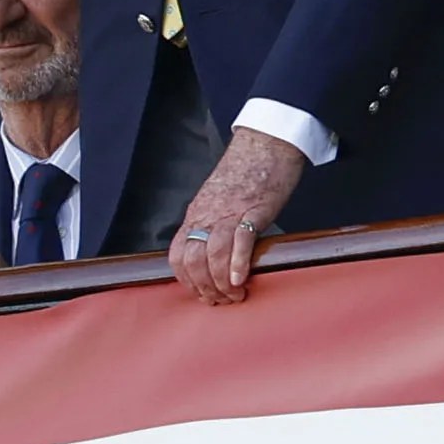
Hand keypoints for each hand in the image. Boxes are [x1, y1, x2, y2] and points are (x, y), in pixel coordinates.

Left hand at [170, 127, 303, 304]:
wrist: (266, 143)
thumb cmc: (246, 173)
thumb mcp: (218, 199)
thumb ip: (211, 224)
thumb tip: (213, 255)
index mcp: (197, 213)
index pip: (177, 255)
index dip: (186, 280)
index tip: (201, 293)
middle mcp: (208, 215)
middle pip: (192, 260)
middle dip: (204, 288)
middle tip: (220, 300)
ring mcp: (229, 212)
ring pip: (212, 255)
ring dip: (220, 283)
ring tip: (234, 295)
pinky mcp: (253, 210)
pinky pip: (239, 241)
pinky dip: (237, 264)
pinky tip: (239, 279)